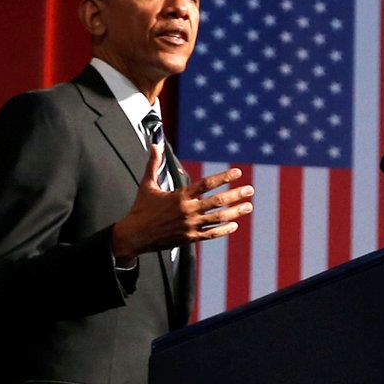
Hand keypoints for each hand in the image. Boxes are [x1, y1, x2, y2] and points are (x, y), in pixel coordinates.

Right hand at [113, 139, 253, 262]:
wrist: (133, 236)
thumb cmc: (141, 209)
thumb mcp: (147, 185)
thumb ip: (154, 164)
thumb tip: (154, 145)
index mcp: (179, 196)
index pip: (206, 184)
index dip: (223, 177)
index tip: (237, 173)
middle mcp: (186, 210)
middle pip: (217, 201)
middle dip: (236, 195)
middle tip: (250, 190)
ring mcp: (189, 225)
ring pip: (217, 218)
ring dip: (235, 212)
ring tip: (248, 206)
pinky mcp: (188, 238)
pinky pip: (210, 234)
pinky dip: (223, 230)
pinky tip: (234, 225)